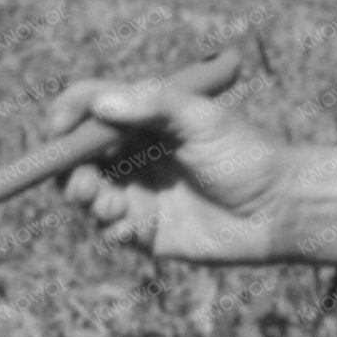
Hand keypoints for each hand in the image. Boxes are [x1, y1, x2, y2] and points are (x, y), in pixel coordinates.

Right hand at [45, 72, 336, 267]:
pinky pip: (110, 231)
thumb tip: (101, 104)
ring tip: (109, 204)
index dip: (67, 114)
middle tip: (79, 181)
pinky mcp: (146, 231)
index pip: (90, 108)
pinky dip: (110, 229)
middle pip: (77, 155)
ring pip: (87, 195)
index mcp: (143, 119)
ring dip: (86, 199)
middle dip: (66, 167)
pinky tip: (130, 229)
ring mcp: (137, 193)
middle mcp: (133, 154)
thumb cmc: (245, 154)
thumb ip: (154, 104)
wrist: (279, 209)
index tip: (58, 127)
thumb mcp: (202, 118)